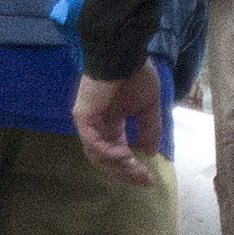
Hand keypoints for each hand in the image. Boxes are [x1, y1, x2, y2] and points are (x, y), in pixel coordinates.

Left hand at [73, 61, 171, 185]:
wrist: (123, 55)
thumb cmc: (136, 75)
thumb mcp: (148, 107)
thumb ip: (149, 129)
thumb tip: (151, 152)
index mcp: (111, 122)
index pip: (117, 151)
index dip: (131, 167)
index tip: (148, 178)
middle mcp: (98, 125)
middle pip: (106, 159)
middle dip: (125, 172)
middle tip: (143, 179)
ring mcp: (88, 122)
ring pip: (98, 155)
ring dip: (118, 165)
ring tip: (135, 167)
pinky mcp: (83, 117)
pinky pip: (93, 142)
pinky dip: (108, 152)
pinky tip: (124, 155)